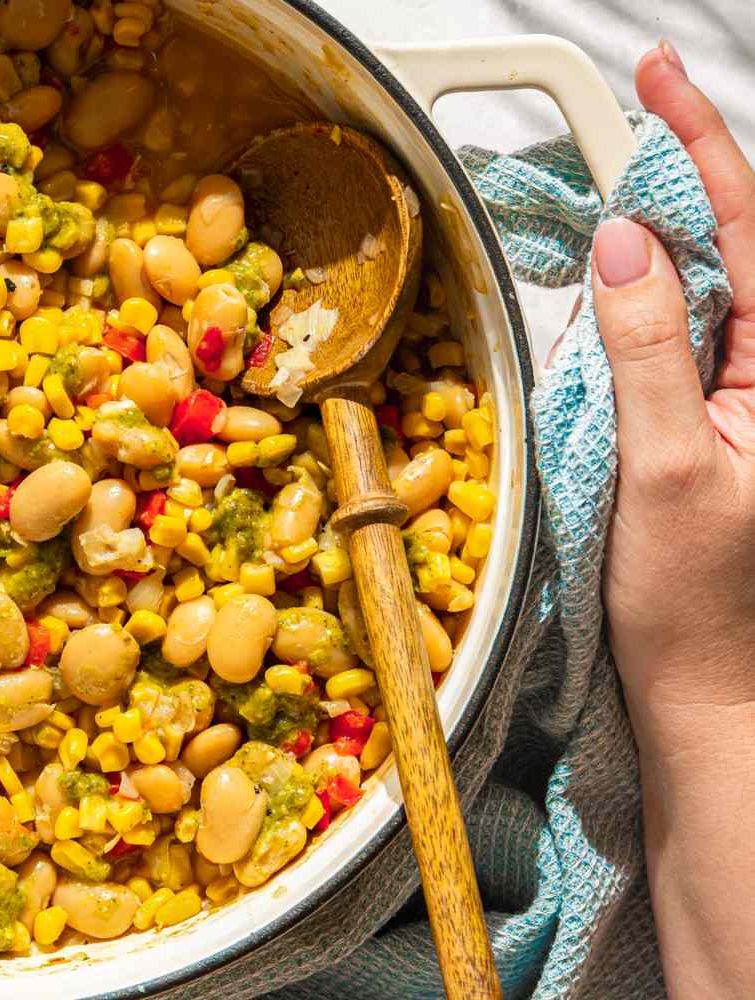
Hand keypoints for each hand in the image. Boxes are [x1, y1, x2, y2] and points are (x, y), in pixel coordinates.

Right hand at [594, 42, 754, 998]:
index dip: (705, 145)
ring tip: (618, 171)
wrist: (707, 693)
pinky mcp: (712, 421)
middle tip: (634, 103)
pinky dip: (646, 287)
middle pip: (741, 240)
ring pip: (711, 279)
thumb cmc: (699, 603)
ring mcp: (746, 398)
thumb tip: (623, 243)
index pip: (754, 232)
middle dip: (692, 163)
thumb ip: (648, 349)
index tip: (657, 78)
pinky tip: (617, 269)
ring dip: (665, 223)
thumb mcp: (666, 470)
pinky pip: (682, 330)